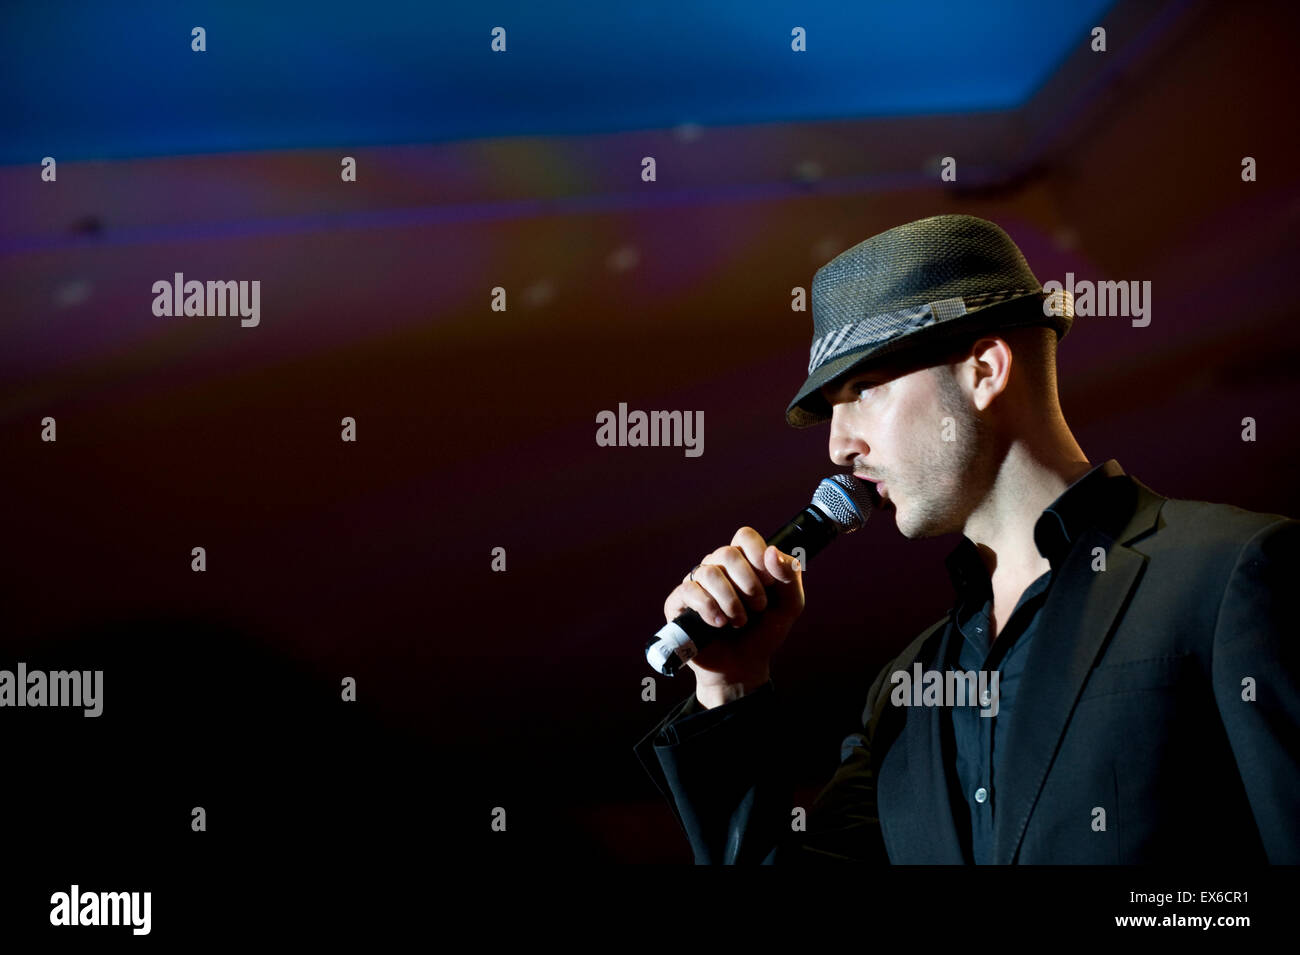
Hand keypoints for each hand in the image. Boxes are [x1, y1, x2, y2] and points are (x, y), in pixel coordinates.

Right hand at [663, 526, 804, 705]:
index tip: (769, 582)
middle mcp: (717, 568)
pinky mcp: (679, 602)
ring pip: (709, 572)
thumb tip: (772, 552)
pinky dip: (709, 607)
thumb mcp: (790, 605)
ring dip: (731, 600)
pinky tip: (719, 624)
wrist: (743, 666)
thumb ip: (790, 576)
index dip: (758, 554)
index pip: (745, 536)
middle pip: (727, 553)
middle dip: (749, 584)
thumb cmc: (764, 633)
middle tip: (758, 608)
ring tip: (740, 622)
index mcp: (743, 562)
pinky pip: (689, 590)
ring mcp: (696, 583)